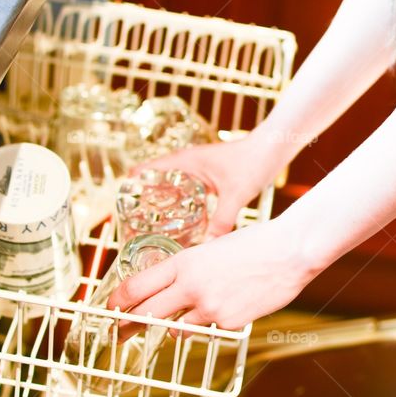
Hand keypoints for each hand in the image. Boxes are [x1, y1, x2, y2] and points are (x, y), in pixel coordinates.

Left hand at [107, 218, 323, 336]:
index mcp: (184, 262)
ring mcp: (209, 307)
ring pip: (177, 327)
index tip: (110, 309)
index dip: (118, 301)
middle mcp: (190, 286)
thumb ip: (189, 270)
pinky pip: (208, 329)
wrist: (289, 251)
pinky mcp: (227, 323)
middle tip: (119, 334)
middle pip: (146, 314)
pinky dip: (212, 321)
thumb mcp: (211, 248)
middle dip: (128, 326)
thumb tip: (173, 288)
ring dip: (179, 323)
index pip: (137, 286)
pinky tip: (232, 302)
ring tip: (201, 306)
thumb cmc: (255, 244)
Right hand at [132, 135, 282, 238]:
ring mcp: (198, 168)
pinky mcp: (209, 175)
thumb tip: (207, 248)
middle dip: (143, 199)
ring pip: (170, 184)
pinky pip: (186, 189)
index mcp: (186, 161)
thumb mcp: (235, 195)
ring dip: (160, 200)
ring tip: (152, 226)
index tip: (122, 205)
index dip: (131, 185)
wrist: (273, 148)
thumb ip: (221, 221)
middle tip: (134, 224)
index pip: (147, 169)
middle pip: (154, 179)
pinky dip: (179, 201)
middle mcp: (188, 162)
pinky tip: (183, 221)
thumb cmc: (254, 162)